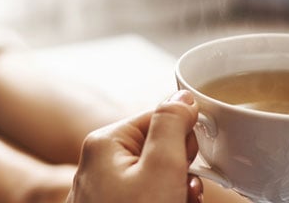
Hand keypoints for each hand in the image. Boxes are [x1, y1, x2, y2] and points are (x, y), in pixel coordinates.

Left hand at [66, 90, 203, 202]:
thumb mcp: (160, 170)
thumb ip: (172, 127)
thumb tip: (182, 97)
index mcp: (105, 142)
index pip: (160, 119)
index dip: (183, 140)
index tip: (190, 165)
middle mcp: (98, 162)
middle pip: (160, 150)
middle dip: (180, 172)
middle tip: (180, 192)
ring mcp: (103, 190)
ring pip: (157, 178)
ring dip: (176, 191)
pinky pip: (147, 196)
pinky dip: (162, 201)